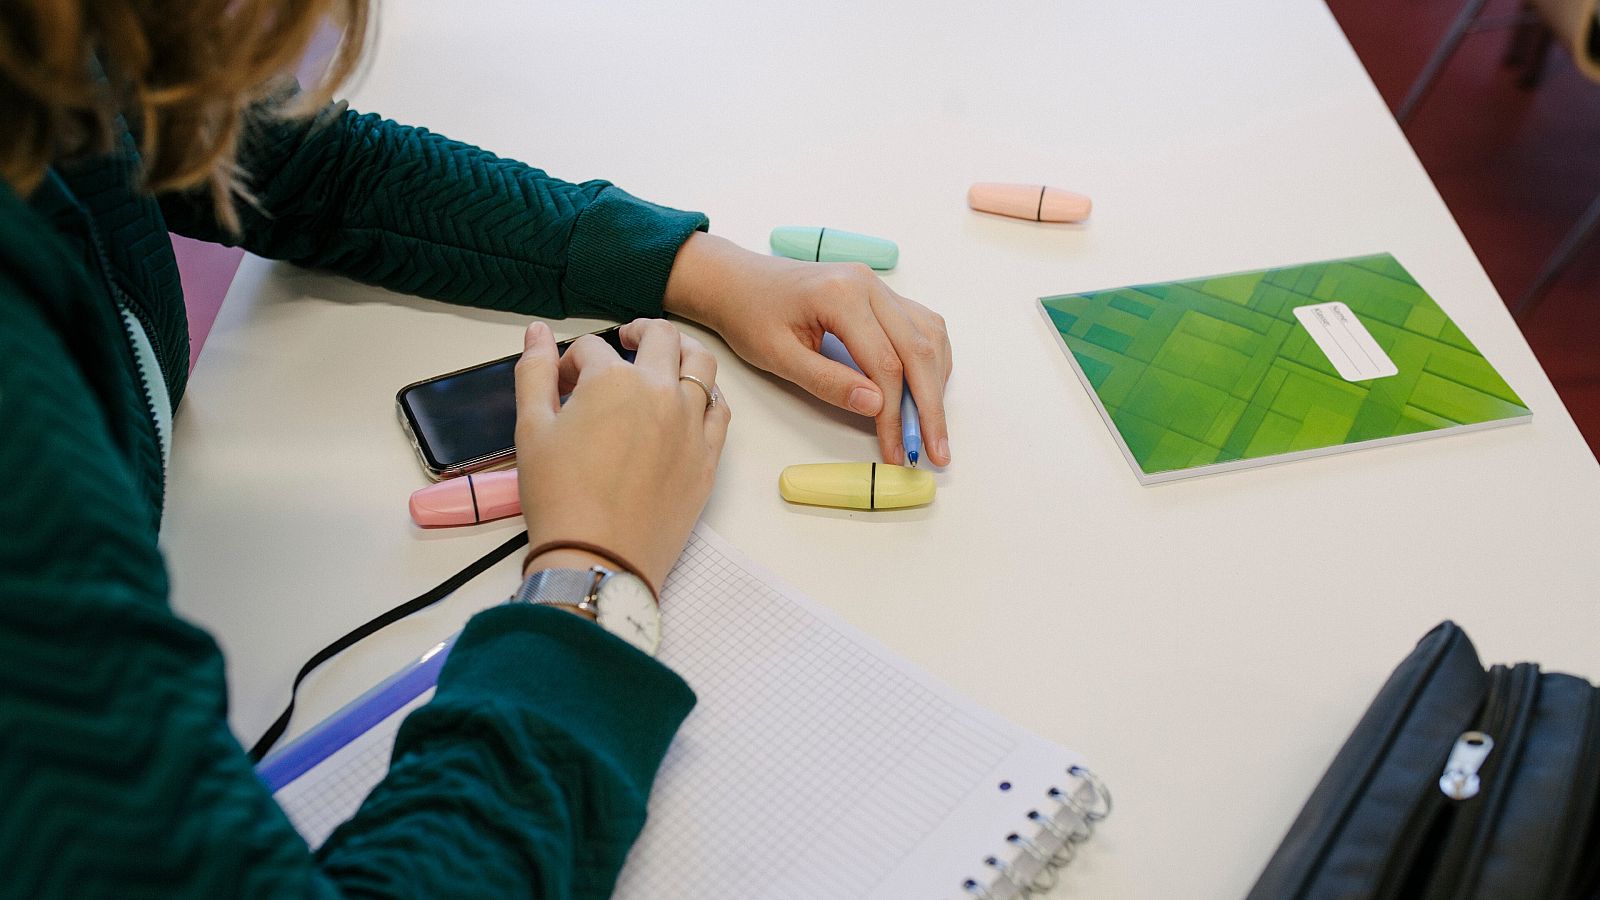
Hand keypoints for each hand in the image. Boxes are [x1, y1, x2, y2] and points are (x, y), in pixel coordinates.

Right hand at [513, 319, 730, 593]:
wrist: (597, 557)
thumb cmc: (560, 498)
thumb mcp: (530, 428)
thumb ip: (535, 372)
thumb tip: (537, 333)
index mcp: (613, 380)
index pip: (592, 348)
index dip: (573, 360)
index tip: (564, 382)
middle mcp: (660, 392)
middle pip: (659, 336)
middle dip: (637, 331)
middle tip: (624, 340)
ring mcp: (691, 423)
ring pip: (701, 363)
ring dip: (682, 350)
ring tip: (665, 357)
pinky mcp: (708, 456)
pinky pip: (720, 409)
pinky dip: (707, 394)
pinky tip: (691, 399)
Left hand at [663, 233, 952, 466]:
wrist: (738, 281)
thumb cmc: (750, 316)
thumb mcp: (778, 356)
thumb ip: (827, 381)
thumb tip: (877, 406)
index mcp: (842, 295)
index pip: (885, 364)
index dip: (895, 415)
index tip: (896, 452)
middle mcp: (869, 284)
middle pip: (918, 350)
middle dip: (930, 407)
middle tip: (936, 451)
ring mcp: (878, 285)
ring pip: (928, 336)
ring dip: (935, 383)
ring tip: (930, 426)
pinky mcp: (880, 293)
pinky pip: (921, 326)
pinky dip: (929, 361)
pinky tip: (924, 390)